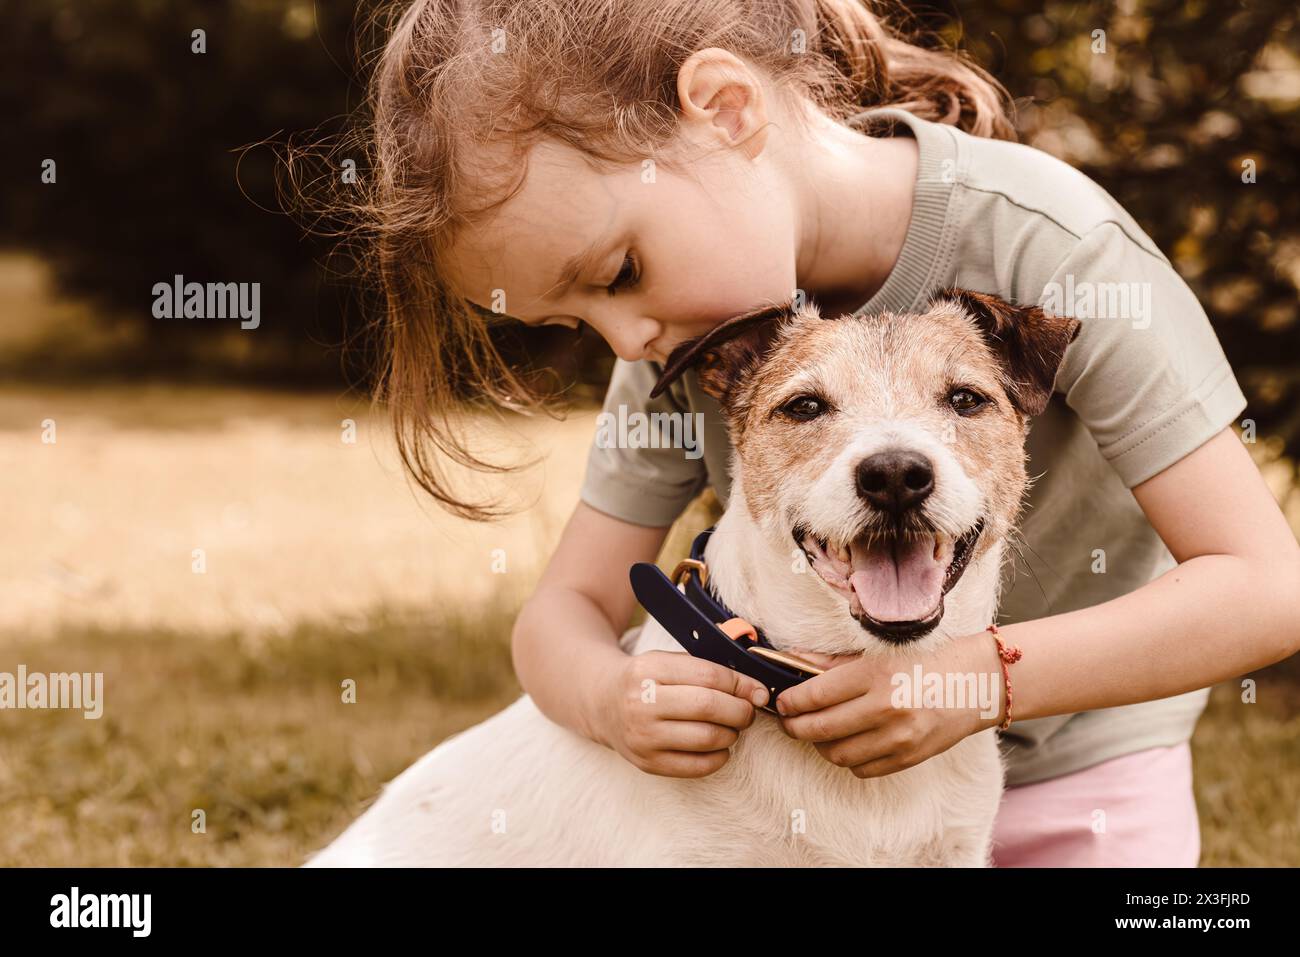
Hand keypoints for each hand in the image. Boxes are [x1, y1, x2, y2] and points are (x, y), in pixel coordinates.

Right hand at [590, 650, 770, 777]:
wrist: (603, 704)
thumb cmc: (647, 680)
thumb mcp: (667, 661)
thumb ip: (707, 670)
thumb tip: (754, 692)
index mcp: (648, 669)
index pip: (708, 676)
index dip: (741, 684)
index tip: (756, 690)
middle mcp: (641, 703)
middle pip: (708, 707)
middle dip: (740, 710)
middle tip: (747, 711)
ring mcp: (642, 736)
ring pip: (706, 738)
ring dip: (731, 734)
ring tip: (732, 727)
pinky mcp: (647, 763)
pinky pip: (697, 766)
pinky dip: (719, 758)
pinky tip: (719, 746)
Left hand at [773, 631, 1001, 777]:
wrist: (974, 683)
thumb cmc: (921, 662)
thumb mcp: (876, 654)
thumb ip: (831, 664)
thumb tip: (790, 664)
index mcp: (875, 675)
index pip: (816, 695)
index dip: (790, 702)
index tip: (781, 702)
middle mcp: (886, 708)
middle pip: (820, 728)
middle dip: (794, 727)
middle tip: (787, 721)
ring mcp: (899, 738)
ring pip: (837, 754)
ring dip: (819, 745)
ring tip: (817, 731)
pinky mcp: (908, 758)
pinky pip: (861, 769)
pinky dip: (847, 758)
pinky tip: (847, 742)